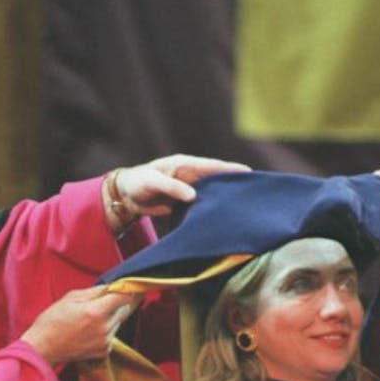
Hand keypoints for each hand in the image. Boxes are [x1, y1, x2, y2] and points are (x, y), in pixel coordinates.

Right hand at [20, 286, 136, 365]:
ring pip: (118, 323)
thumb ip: (94, 292)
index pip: (124, 298)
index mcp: (96, 312)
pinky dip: (105, 331)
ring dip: (109, 318)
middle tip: (98, 304)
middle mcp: (104, 328)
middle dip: (114, 304)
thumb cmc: (52, 321)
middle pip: (124, 310)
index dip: (123, 291)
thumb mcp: (70, 298)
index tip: (119, 289)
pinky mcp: (104, 351)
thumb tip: (111, 287)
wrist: (43, 348)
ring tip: (89, 320)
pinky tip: (88, 331)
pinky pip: (112, 335)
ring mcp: (105, 342)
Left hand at [104, 154, 250, 229]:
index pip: (212, 166)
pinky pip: (203, 203)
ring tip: (243, 203)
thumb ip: (172, 188)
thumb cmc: (138, 183)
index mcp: (184, 165)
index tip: (248, 172)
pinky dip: (212, 207)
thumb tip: (193, 196)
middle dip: (233, 182)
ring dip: (224, 196)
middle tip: (253, 189)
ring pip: (211, 192)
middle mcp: (190, 175)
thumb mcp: (152, 182)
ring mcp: (189, 188)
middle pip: (216, 178)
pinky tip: (223, 215)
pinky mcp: (185, 201)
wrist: (125, 196)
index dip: (230, 169)